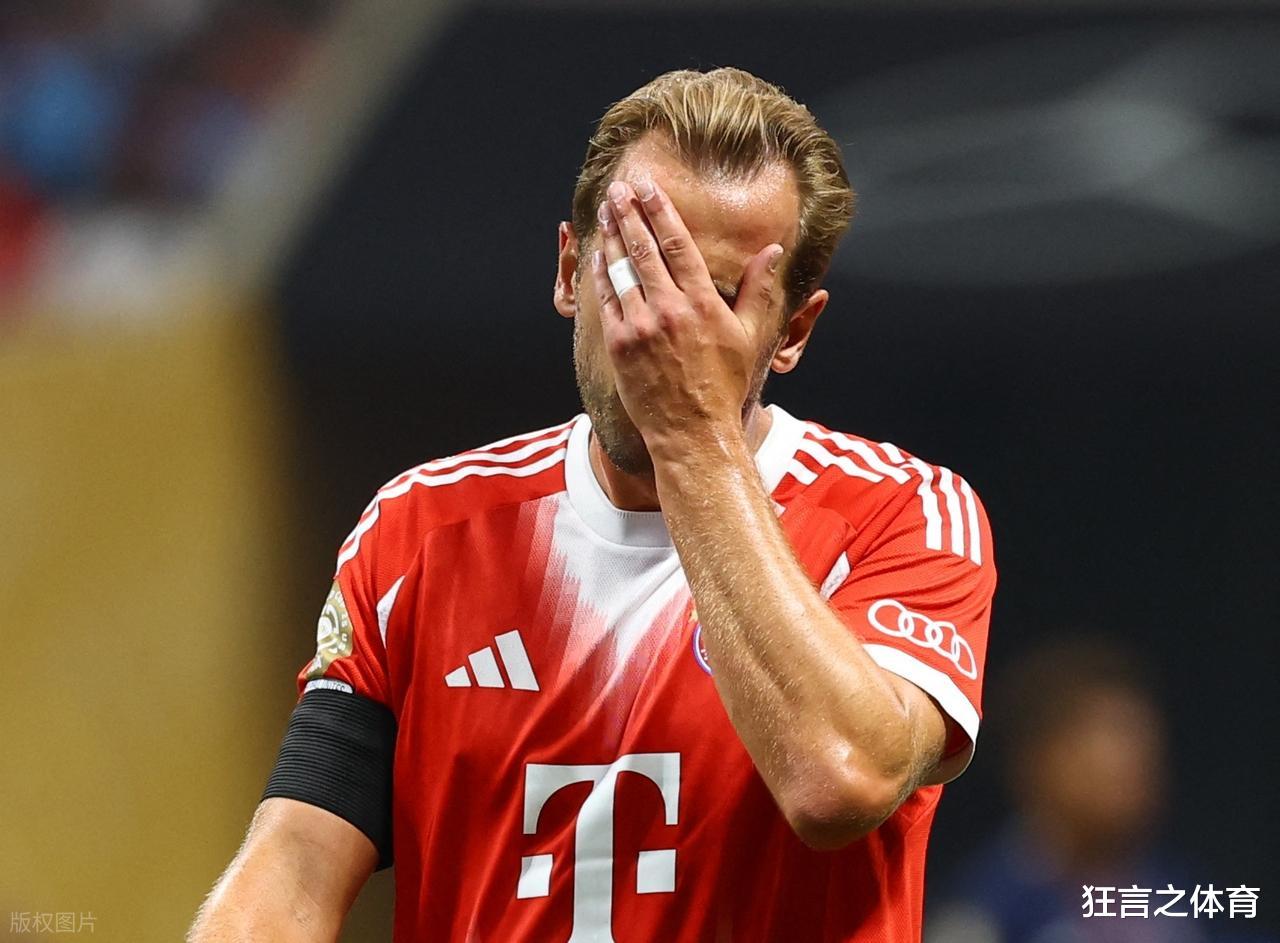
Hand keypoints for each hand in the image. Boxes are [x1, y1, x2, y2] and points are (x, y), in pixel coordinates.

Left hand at [590, 178, 783, 454]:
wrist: (692, 431)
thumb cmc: (724, 385)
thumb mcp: (750, 335)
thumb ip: (758, 289)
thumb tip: (773, 250)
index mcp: (702, 303)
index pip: (677, 244)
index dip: (660, 211)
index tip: (648, 187)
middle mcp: (669, 309)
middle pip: (643, 249)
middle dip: (629, 213)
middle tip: (618, 188)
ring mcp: (641, 326)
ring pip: (620, 270)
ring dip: (611, 236)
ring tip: (606, 211)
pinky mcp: (619, 345)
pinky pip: (606, 300)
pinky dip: (600, 274)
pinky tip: (598, 254)